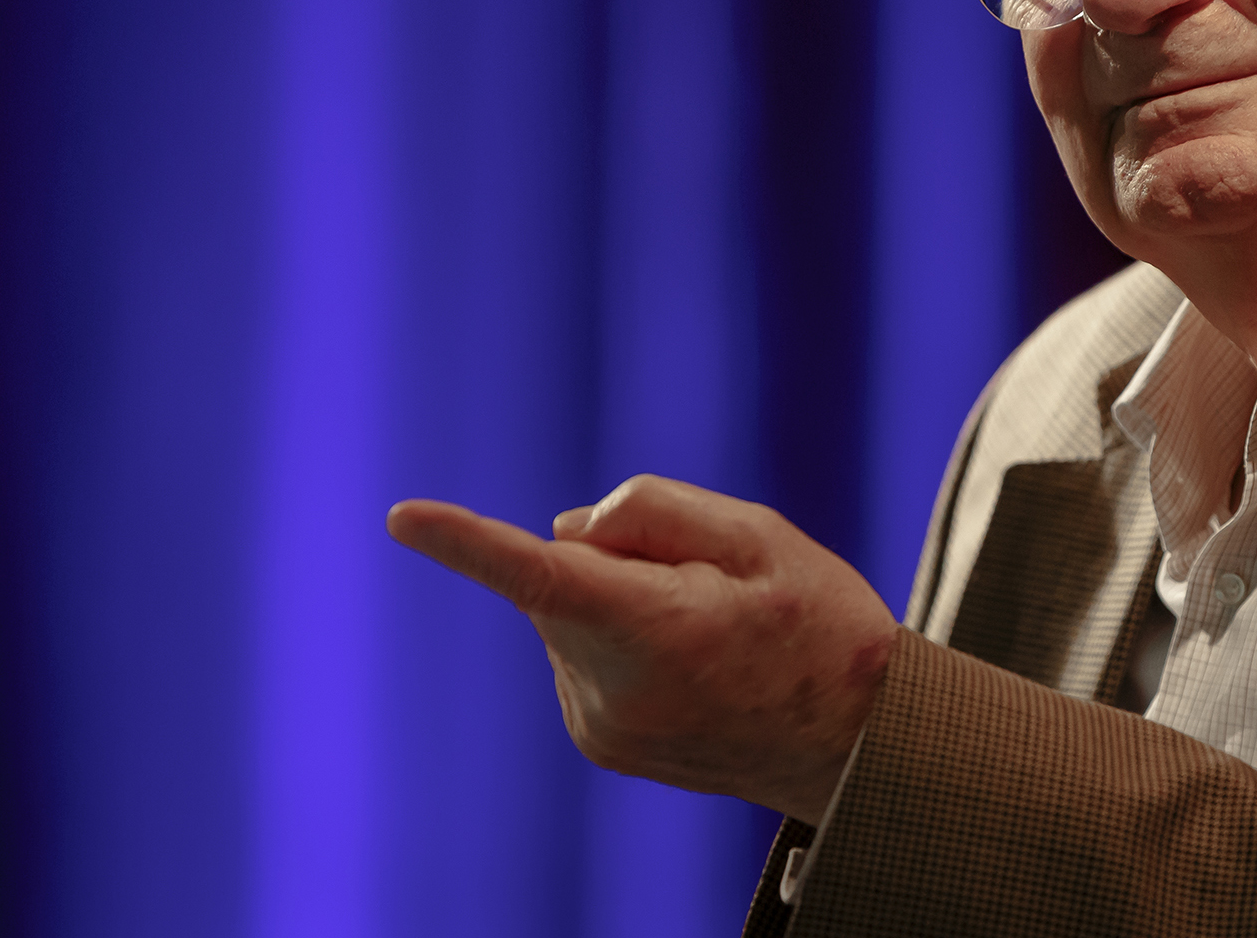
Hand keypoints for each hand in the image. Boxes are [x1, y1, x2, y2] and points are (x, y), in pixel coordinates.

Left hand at [387, 475, 896, 822]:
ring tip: (712, 631)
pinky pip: (580, 652)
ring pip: (569, 613)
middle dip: (614, 556)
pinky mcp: (598, 742)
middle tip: (710, 582)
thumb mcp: (760, 536)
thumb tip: (563, 530)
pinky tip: (690, 661)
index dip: (467, 542)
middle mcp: (615, 690)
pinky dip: (617, 637)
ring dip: (618, 599)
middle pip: (567, 574)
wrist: (854, 744)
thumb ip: (653, 512)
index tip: (403, 517)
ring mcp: (600, 726)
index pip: (543, 576)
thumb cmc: (817, 625)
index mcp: (660, 632)